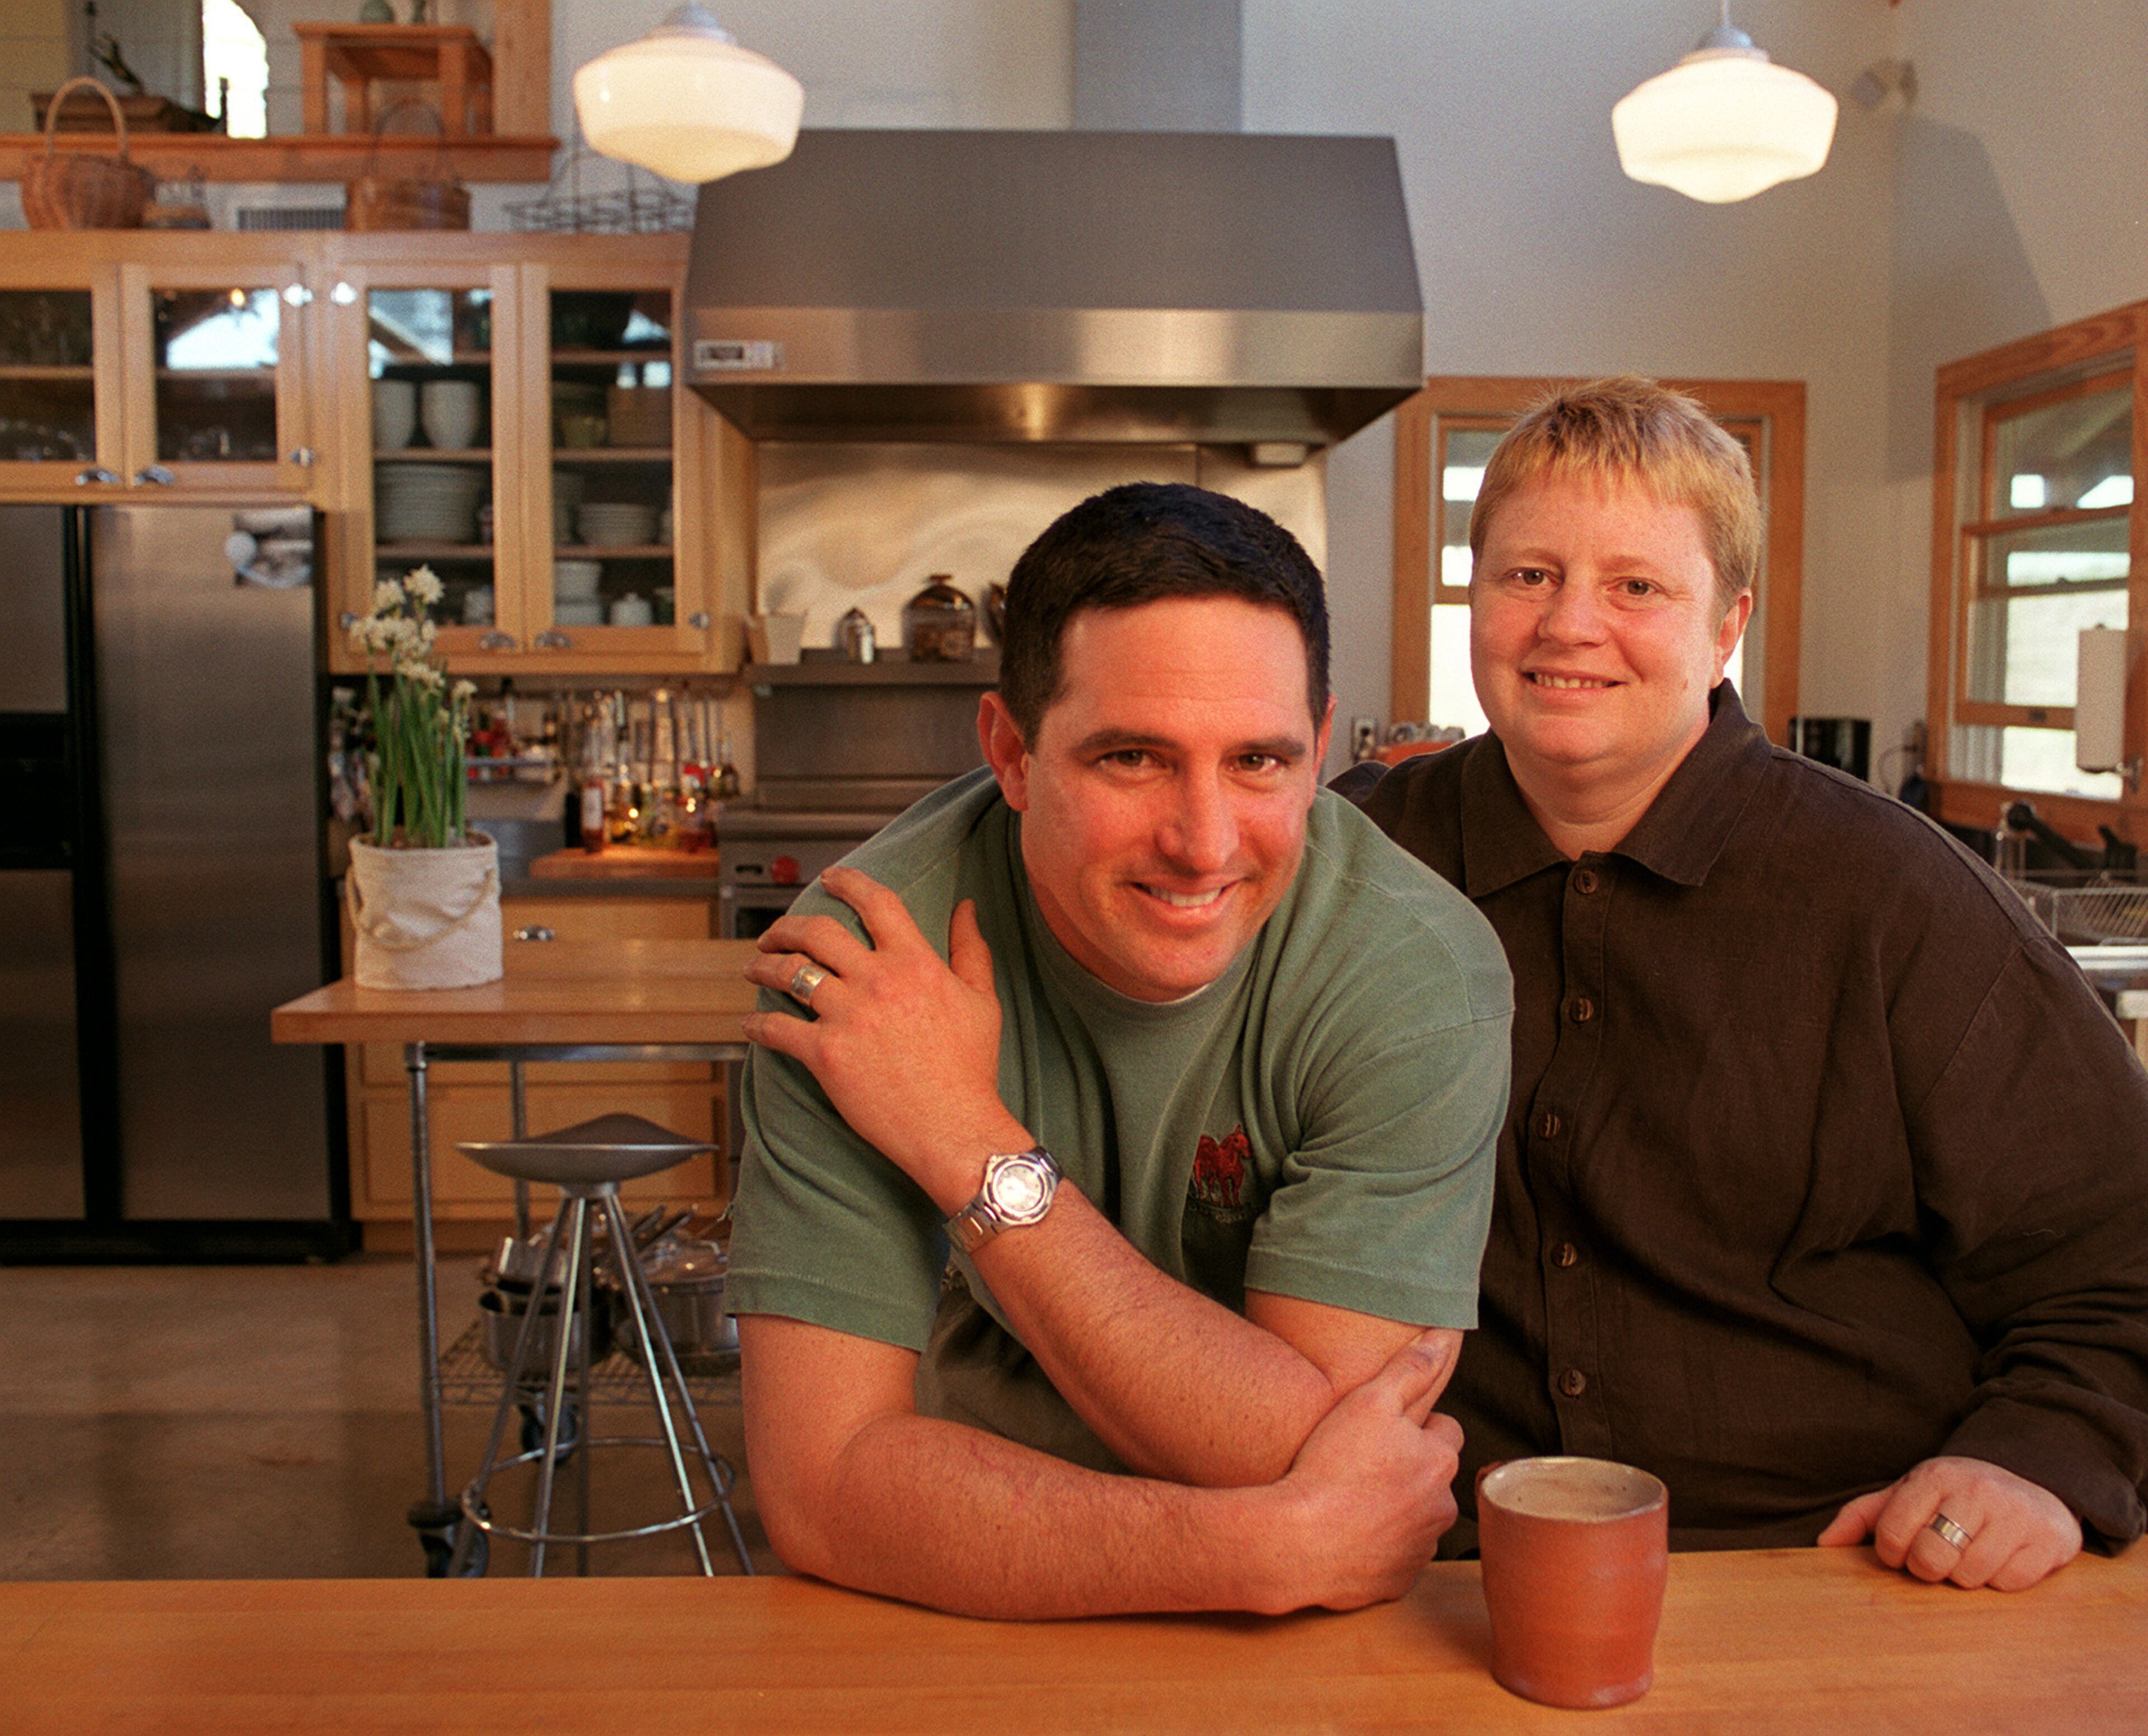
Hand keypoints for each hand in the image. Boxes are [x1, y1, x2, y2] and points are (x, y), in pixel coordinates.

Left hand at [741, 867, 1025, 1207]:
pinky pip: (777, 1028)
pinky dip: (757, 1023)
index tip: (831, 879)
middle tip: (776, 933)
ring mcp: (848, 1017)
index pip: (876, 903)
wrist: (955, 1129)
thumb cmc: (971, 1070)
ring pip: (790, 973)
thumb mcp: (981, 1000)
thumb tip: (966, 908)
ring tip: (755, 966)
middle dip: (788, 926)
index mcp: (915, 963)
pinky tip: (750, 1023)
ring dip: (763, 965)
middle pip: (818, 932)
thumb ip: (971, 949)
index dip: (849, 882)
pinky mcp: (825, 1054)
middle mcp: (878, 982)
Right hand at [1265, 1329, 1462, 1611]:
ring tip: (1349, 1498)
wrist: (1297, 1542)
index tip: (1379, 1431)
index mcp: (1439, 1461)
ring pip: (1415, 1517)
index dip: (1412, 1426)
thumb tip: (1445, 1338)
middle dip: (1407, 1469)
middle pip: (1431, 1476)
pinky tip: (1346, 1532)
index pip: (1445, 1430)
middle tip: (1359, 1464)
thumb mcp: (1368, 1401)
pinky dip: (1378, 1545)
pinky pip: (1395, 1555)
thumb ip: (1411, 1368)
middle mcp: (1441, 1507)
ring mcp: (1420, 1548)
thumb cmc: (1331, 1465)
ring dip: (1394, 1508)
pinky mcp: (1397, 1581)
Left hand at [1816, 1455, 2082, 1590]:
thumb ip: (1864, 1516)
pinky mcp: (2049, 1539)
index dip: (1892, 1552)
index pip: (1893, 1533)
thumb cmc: (1957, 1496)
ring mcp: (2015, 1514)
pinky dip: (2001, 1580)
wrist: (2033, 1482)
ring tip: (1972, 1552)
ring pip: (1970, 1576)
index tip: (1902, 1549)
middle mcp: (1976, 1490)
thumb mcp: (1908, 1493)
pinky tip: (2003, 1557)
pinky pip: (2009, 1583)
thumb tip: (1824, 1545)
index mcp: (1935, 1477)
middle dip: (1928, 1568)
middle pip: (1931, 1559)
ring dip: (1965, 1575)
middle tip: (1938, 1556)